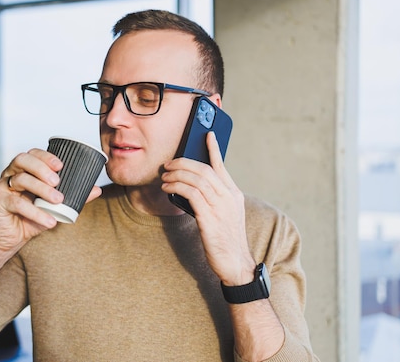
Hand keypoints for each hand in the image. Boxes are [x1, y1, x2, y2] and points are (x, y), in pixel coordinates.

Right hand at [0, 149, 101, 253]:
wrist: (12, 239)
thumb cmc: (32, 217)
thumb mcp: (54, 207)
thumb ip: (73, 197)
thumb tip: (97, 189)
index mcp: (24, 170)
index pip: (32, 154)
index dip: (46, 156)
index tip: (61, 165)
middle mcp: (11, 174)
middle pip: (23, 160)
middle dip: (42, 168)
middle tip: (58, 181)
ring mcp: (2, 187)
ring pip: (20, 180)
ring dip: (41, 189)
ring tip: (58, 200)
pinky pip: (16, 203)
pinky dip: (35, 212)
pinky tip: (49, 220)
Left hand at [161, 132, 255, 283]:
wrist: (236, 264)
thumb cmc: (226, 240)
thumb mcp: (224, 215)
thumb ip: (213, 199)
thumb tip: (192, 186)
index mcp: (234, 195)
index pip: (222, 167)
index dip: (214, 149)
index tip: (208, 135)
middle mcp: (229, 198)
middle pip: (204, 170)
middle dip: (183, 163)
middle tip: (168, 163)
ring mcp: (220, 208)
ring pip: (196, 180)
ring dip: (176, 175)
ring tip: (164, 176)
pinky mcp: (209, 218)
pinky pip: (190, 194)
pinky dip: (176, 187)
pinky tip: (167, 188)